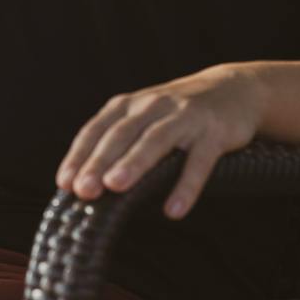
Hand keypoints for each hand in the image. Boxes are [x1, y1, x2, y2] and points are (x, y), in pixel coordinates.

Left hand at [54, 65, 265, 220]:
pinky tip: (174, 210)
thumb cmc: (177, 113)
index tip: (64, 183)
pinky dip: (186, 185)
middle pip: (121, 134)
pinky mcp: (214, 132)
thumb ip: (119, 143)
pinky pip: (199, 161)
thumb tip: (85, 184)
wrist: (235, 89)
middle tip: (84, 189)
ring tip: (116, 187)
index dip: (79, 155)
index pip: (97, 130)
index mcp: (129, 105)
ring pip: (156, 140)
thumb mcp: (144, 118)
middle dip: (100, 162)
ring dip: (134, 163)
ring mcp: (185, 117)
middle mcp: (153, 106)